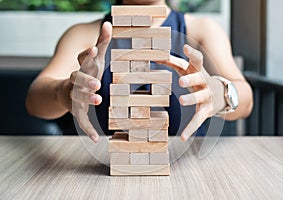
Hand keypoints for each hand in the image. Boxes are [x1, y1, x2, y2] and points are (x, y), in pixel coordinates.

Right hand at [67, 22, 111, 142]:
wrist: (63, 92)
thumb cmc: (85, 74)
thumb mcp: (94, 60)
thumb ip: (102, 43)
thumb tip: (108, 23)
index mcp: (81, 70)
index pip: (83, 62)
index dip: (88, 56)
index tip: (95, 50)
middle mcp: (75, 83)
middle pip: (77, 80)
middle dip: (85, 80)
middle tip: (96, 82)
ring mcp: (75, 98)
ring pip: (78, 98)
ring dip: (86, 99)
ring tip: (98, 99)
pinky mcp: (77, 111)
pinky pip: (81, 121)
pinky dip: (87, 130)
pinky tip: (95, 139)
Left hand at [159, 44, 225, 140]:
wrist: (223, 94)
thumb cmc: (200, 79)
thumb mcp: (190, 70)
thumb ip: (174, 63)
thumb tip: (156, 56)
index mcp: (199, 71)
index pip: (197, 60)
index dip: (192, 54)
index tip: (186, 47)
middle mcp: (205, 82)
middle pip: (199, 78)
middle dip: (191, 79)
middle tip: (181, 80)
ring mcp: (207, 96)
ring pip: (199, 97)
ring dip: (191, 99)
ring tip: (182, 100)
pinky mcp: (206, 110)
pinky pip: (198, 120)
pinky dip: (191, 128)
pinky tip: (183, 137)